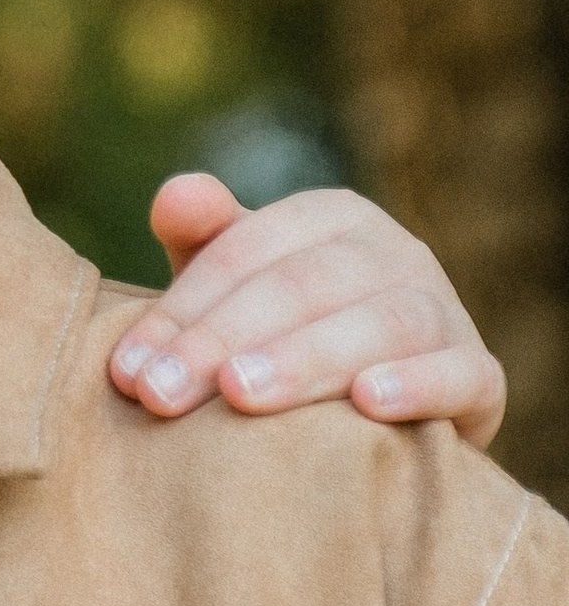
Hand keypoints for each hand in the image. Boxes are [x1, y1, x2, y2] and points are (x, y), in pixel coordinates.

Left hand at [107, 175, 505, 448]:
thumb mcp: (237, 289)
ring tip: (241, 395)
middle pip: (303, 285)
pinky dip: (417, 384)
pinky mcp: (480, 376)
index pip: (245, 252)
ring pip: (379, 324)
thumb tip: (176, 194)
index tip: (125, 371)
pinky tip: (368, 404)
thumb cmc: (283, 339)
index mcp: (330, 218)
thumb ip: (205, 242)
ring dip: (306, 358)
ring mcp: (444, 310)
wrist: (380, 411)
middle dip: (222, 340)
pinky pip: (459, 373)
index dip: (181, 309)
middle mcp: (395, 251)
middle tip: (162, 396)